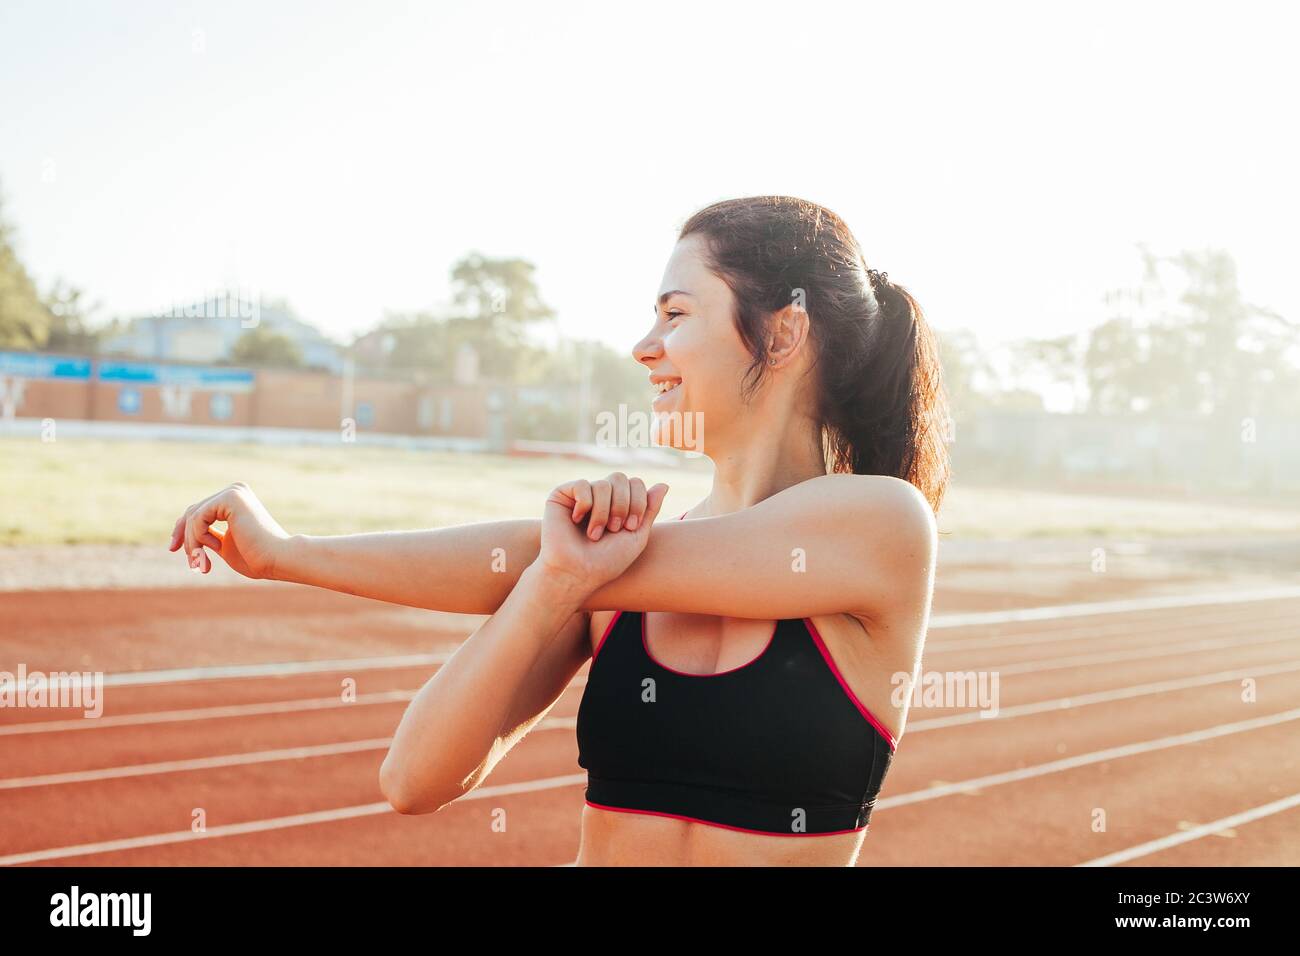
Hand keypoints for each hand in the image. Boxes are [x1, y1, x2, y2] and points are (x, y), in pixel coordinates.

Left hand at [167, 481, 290, 578]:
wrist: (278, 558)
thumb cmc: (257, 558)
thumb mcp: (224, 545)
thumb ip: (208, 536)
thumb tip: (184, 534)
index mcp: (235, 500)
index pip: (199, 511)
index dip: (182, 531)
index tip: (174, 550)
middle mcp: (235, 491)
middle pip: (192, 512)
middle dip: (183, 537)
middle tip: (190, 563)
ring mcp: (233, 492)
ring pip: (193, 516)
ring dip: (193, 544)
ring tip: (202, 564)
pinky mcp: (230, 497)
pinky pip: (198, 518)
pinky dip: (198, 538)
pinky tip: (214, 549)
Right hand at [538, 473, 668, 599]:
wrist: (578, 574)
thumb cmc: (607, 561)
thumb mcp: (637, 535)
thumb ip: (650, 509)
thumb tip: (664, 484)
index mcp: (617, 504)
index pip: (635, 483)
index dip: (638, 502)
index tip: (630, 527)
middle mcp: (599, 497)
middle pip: (620, 477)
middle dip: (622, 505)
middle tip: (614, 529)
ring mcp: (580, 496)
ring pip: (603, 483)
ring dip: (603, 512)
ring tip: (595, 534)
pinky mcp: (561, 496)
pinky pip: (581, 484)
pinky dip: (585, 505)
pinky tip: (577, 520)